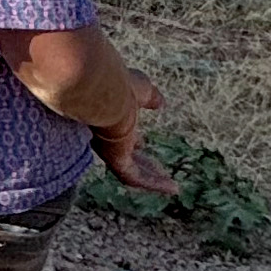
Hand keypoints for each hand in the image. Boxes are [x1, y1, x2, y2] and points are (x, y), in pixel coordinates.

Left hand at [95, 72, 174, 203]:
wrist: (98, 88)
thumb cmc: (113, 81)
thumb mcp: (137, 87)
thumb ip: (148, 95)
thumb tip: (161, 102)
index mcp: (104, 115)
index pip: (117, 131)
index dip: (131, 138)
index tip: (143, 143)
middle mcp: (103, 134)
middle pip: (123, 153)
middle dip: (140, 160)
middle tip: (156, 167)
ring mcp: (108, 148)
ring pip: (130, 169)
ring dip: (150, 177)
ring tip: (170, 186)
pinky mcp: (115, 158)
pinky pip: (135, 176)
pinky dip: (154, 183)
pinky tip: (172, 188)